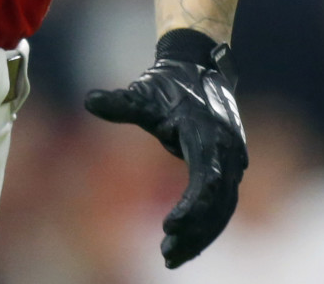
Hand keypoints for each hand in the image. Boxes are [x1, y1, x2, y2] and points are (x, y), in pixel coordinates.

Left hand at [84, 29, 247, 268]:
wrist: (200, 65)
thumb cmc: (168, 82)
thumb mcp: (143, 93)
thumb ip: (120, 103)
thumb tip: (89, 100)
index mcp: (207, 133)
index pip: (206, 178)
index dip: (191, 206)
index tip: (168, 227)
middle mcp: (228, 149)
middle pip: (219, 202)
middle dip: (195, 233)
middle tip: (167, 255)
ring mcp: (234, 159)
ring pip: (224, 207)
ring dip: (202, 235)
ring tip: (172, 257)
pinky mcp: (231, 166)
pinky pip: (224, 203)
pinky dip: (208, 224)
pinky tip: (188, 243)